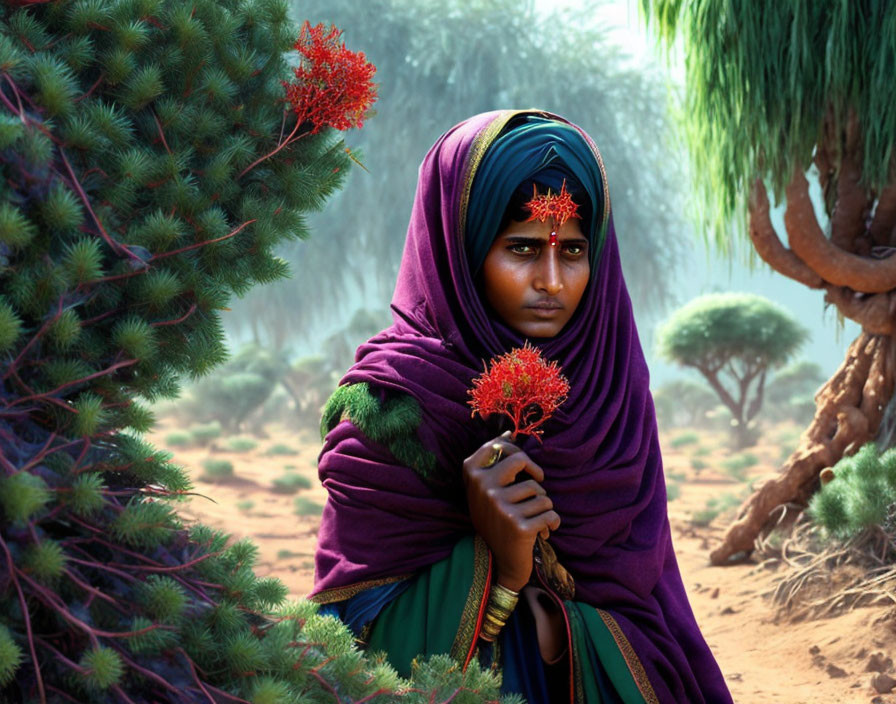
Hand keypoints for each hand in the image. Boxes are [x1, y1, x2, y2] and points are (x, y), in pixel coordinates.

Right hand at [462, 433, 560, 591]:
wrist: (500, 563)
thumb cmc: (496, 519)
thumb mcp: (485, 491)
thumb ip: (493, 462)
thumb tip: (509, 432)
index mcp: (472, 476)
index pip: (497, 446)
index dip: (515, 451)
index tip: (522, 466)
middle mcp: (483, 490)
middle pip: (520, 461)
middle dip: (536, 475)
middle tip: (538, 487)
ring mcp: (500, 508)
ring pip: (540, 493)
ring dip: (543, 507)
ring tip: (533, 519)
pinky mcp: (519, 527)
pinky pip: (550, 513)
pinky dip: (552, 524)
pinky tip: (542, 533)